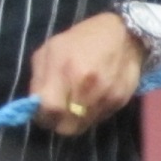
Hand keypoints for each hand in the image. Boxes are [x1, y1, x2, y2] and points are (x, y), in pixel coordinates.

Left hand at [30, 12, 147, 137]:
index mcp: (65, 71)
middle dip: (59, 123)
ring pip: (83, 126)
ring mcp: (105, 96)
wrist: (125, 33)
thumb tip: (35, 105)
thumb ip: (39, 79)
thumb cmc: (81, 39)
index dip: (43, 117)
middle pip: (67, 127)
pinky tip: (93, 97)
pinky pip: (99, 119)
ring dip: (77, 118)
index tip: (43, 113)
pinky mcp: (120, 101)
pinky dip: (92, 113)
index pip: (50, 111)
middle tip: (59, 112)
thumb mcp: (51, 49)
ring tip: (77, 100)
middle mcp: (86, 87)